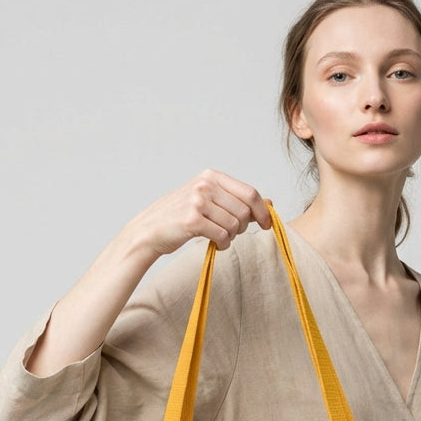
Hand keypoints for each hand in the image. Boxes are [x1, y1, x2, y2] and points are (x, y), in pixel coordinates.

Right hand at [126, 169, 272, 257]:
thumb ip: (237, 200)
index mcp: (211, 176)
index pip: (250, 193)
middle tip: (230, 233)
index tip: (267, 225)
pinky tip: (215, 244)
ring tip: (219, 237)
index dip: (263, 211)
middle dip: (242, 227)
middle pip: (244, 211)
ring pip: (234, 225)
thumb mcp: (210, 201)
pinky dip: (223, 244)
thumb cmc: (181, 217)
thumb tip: (271, 203)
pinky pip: (223, 235)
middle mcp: (205, 185)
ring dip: (231, 237)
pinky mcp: (192, 220)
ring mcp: (198, 201)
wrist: (150, 230)